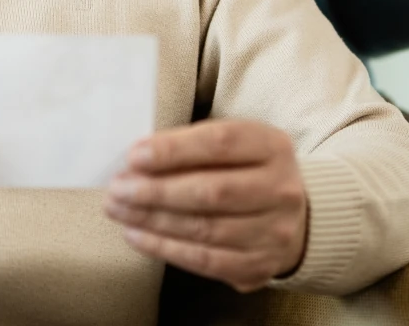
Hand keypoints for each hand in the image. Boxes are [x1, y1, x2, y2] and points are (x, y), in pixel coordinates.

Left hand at [104, 120, 306, 292]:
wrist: (291, 218)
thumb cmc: (246, 170)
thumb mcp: (233, 144)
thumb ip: (192, 146)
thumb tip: (138, 160)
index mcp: (273, 147)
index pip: (221, 143)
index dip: (174, 150)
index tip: (135, 155)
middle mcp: (281, 190)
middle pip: (212, 192)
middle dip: (157, 191)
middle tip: (117, 188)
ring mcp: (274, 233)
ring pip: (204, 229)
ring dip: (153, 220)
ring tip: (119, 210)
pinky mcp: (258, 266)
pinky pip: (204, 260)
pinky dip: (164, 248)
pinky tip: (136, 235)